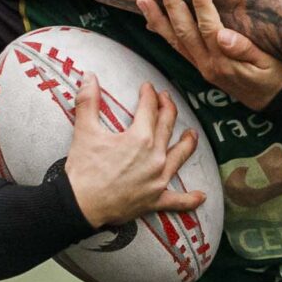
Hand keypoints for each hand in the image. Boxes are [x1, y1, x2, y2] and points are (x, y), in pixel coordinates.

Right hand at [62, 74, 205, 228]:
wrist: (80, 205)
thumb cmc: (83, 169)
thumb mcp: (84, 131)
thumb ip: (88, 101)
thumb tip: (89, 76)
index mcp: (140, 138)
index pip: (149, 109)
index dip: (149, 94)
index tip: (147, 87)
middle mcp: (155, 157)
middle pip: (167, 127)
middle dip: (168, 109)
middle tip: (166, 99)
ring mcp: (158, 179)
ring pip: (179, 157)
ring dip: (187, 144)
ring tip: (192, 135)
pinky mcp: (155, 200)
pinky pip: (177, 201)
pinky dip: (190, 200)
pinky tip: (201, 197)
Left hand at [137, 0, 281, 109]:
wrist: (272, 100)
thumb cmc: (274, 76)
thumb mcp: (269, 64)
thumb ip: (245, 49)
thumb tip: (223, 35)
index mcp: (225, 61)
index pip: (209, 28)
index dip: (202, 4)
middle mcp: (207, 64)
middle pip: (185, 32)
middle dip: (173, 4)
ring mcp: (201, 66)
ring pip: (175, 41)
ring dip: (158, 19)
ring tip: (142, 0)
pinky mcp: (200, 67)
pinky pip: (176, 49)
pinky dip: (162, 34)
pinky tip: (151, 22)